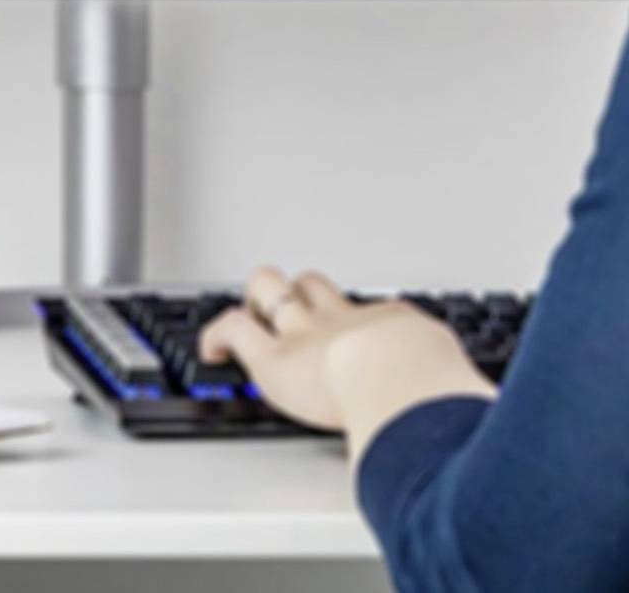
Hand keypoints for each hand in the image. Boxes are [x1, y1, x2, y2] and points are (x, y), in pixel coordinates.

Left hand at [201, 267, 493, 459]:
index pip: (376, 314)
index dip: (358, 321)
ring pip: (270, 288)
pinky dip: (215, 334)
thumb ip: (472, 401)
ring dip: (259, 297)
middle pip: (315, 283)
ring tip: (252, 312)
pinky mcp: (271, 356)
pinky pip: (231, 328)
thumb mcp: (465, 387)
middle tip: (292, 306)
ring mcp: (306, 331)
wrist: (404, 381)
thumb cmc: (439, 388)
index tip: (358, 332)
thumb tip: (495, 423)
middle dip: (302, 291)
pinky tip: (210, 350)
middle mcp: (348, 319)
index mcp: (398, 328)